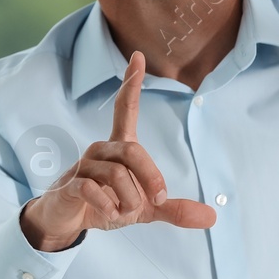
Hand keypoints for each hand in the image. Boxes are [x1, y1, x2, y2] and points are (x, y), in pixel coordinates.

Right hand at [21, 52, 216, 251]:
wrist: (66, 223)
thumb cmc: (105, 205)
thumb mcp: (143, 209)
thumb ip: (174, 209)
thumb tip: (212, 217)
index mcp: (119, 148)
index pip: (124, 108)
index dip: (131, 83)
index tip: (137, 56)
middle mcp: (100, 150)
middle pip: (133, 151)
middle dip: (151, 178)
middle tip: (156, 200)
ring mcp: (83, 166)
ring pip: (116, 174)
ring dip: (128, 200)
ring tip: (123, 212)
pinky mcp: (69, 184)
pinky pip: (92, 189)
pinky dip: (107, 206)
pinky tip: (108, 213)